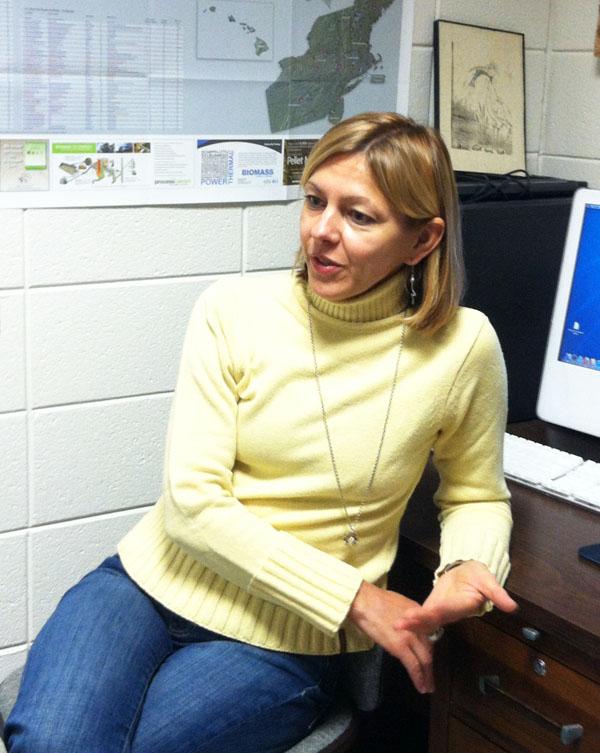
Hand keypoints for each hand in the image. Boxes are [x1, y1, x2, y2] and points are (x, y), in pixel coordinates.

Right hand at [348, 581, 434, 693]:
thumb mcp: (399, 602)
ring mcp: (410, 637)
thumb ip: (407, 616)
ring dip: (427, 676)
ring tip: (428, 687)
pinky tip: (421, 687)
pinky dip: (419, 679)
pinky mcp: (400, 647)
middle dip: (430, 666)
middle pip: (429, 650)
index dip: (428, 650)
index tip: (427, 659)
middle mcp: (419, 626)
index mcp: (418, 614)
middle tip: (431, 679)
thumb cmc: (374, 599)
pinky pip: (414, 666)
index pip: (428, 635)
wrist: (364, 600)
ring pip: (425, 660)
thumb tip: (406, 625)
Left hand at [394, 560, 517, 635]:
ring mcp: (442, 610)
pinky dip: (413, 618)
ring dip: (413, 623)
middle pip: (435, 618)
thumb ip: (498, 594)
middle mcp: (452, 611)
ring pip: (427, 619)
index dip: (437, 612)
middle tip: (402, 624)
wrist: (469, 570)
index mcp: (464, 605)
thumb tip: (512, 606)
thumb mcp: (489, 581)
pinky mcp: (434, 606)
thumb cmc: (479, 575)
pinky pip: (423, 614)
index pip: (450, 609)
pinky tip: (400, 621)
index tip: (426, 614)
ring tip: (398, 624)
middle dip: (419, 621)